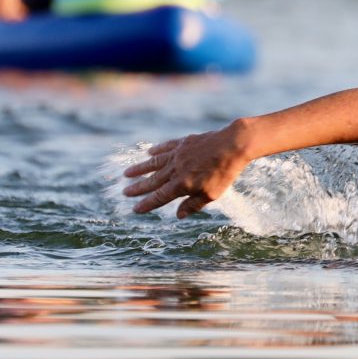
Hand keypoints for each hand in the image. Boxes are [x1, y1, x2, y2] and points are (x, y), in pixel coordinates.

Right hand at [121, 123, 250, 217]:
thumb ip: (193, 205)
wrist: (232, 145)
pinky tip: (149, 152)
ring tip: (127, 173)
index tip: (135, 209)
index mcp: (181, 185)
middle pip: (153, 181)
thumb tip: (178, 215)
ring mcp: (178, 155)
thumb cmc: (224, 173)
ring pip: (154, 163)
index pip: (160, 197)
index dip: (147, 204)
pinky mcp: (184, 143)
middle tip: (125, 192)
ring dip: (140, 169)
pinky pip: (166, 147)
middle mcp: (175, 170)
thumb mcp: (211, 195)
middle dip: (138, 188)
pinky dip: (157, 150)